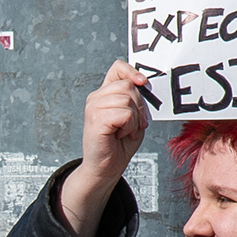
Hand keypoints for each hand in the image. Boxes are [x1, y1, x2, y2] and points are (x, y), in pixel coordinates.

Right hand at [54, 64, 153, 235]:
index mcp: (105, 94)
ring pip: (128, 100)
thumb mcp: (133, 117)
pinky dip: (129, 126)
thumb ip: (135, 99)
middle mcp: (96, 98)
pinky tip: (121, 134)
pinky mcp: (95, 119)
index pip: (117, 68)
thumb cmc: (119, 144)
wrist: (106, 168)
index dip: (132, 72)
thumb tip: (142, 84)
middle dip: (139, 107)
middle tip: (134, 125)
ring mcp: (93, 108)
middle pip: (128, 86)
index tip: (143, 83)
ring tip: (125, 131)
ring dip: (134, 119)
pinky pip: (125, 113)